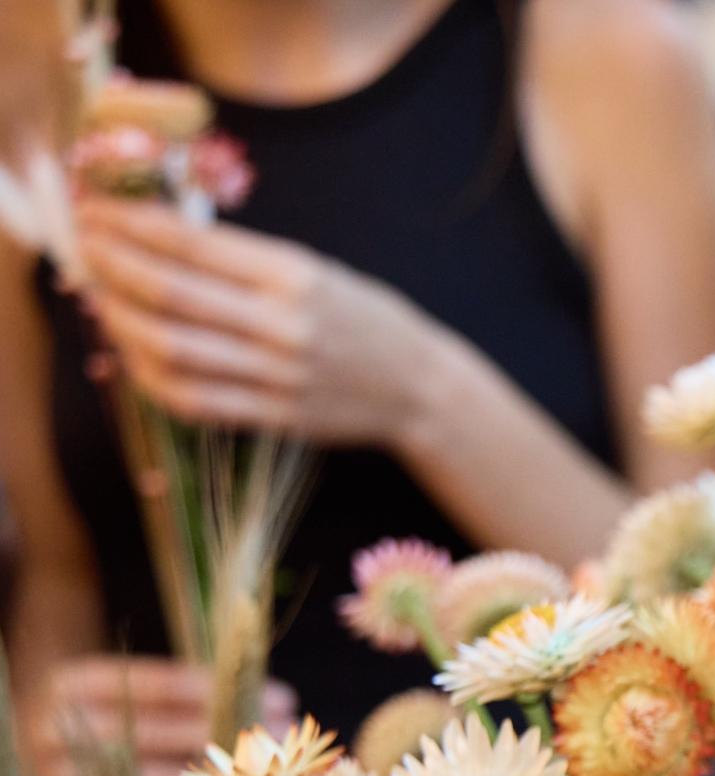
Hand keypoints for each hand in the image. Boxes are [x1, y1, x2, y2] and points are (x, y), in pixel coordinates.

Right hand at [27, 655, 294, 775]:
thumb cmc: (108, 717)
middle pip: (157, 733)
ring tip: (274, 775)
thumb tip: (276, 701)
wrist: (39, 761)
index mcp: (71, 684)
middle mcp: (56, 731)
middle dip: (227, 734)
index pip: (158, 686)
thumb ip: (189, 692)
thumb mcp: (130, 692)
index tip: (280, 698)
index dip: (223, 694)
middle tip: (285, 736)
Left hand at [72, 197, 437, 444]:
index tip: (99, 209)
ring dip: (120, 321)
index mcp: (295, 276)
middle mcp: (284, 324)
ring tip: (99, 300)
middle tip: (83, 247)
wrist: (420, 388)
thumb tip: (165, 236)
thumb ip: (247, 258)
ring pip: (171, 347)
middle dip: (113, 265)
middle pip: (171, 293)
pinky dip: (151, 377)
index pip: (193, 244)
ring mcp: (277, 375)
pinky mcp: (274, 415)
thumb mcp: (316, 269)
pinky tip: (134, 356)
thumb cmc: (366, 319)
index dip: (133, 224)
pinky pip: (193, 399)